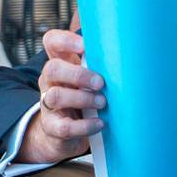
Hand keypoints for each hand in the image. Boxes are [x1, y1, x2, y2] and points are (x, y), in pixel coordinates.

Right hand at [17, 27, 105, 164]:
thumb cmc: (82, 101)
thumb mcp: (87, 80)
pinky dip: (85, 125)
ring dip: (82, 99)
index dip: (65, 40)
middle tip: (100, 83)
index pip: (52, 42)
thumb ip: (99, 68)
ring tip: (102, 103)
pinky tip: (99, 123)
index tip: (85, 46)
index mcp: (60, 64)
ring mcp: (48, 105)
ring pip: (56, 96)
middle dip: (78, 75)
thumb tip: (128, 58)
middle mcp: (50, 82)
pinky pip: (64, 127)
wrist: (62, 136)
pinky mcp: (52, 127)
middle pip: (52, 68)